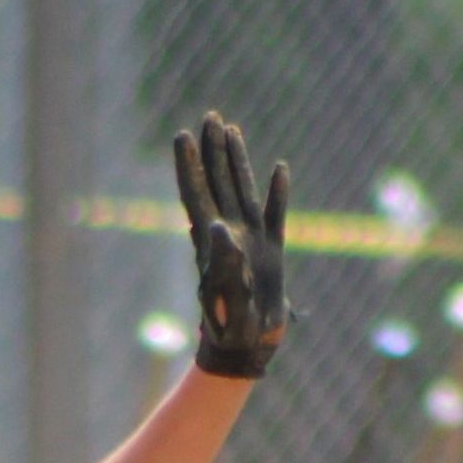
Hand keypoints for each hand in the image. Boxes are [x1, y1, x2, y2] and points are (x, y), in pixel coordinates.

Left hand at [171, 111, 289, 378]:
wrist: (247, 345)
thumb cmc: (229, 324)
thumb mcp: (223, 292)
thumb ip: (220, 260)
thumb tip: (214, 225)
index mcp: (210, 241)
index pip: (196, 193)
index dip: (189, 164)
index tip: (183, 135)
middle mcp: (228, 232)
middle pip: (218, 182)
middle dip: (213, 151)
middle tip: (209, 117)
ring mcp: (251, 238)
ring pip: (242, 189)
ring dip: (237, 161)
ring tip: (232, 130)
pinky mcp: (272, 250)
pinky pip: (275, 212)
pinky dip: (277, 191)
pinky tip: (280, 169)